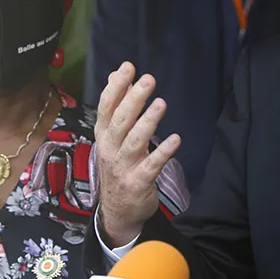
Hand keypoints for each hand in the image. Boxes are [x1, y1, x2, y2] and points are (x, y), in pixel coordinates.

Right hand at [94, 62, 180, 246]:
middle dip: (133, 99)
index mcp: (104, 135)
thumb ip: (116, 105)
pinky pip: (152, 165)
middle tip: (148, 80)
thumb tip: (116, 73)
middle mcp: (110, 148)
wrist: (117, 211)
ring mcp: (123, 166)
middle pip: (120, 121)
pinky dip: (163, 152)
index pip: (107, 107)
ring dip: (148, 122)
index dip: (117, 87)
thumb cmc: (118, 165)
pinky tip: (176, 139)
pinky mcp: (138, 182)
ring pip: (135, 141)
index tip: (128, 67)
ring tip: (161, 103)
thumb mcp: (112, 136)